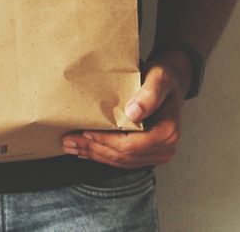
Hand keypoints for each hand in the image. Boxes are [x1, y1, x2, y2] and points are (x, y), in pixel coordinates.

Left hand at [60, 52, 188, 167]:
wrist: (170, 85)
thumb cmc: (164, 79)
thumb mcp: (159, 78)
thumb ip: (149, 94)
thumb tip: (133, 112)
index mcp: (167, 133)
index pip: (131, 145)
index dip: (106, 141)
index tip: (86, 132)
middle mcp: (164, 148)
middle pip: (123, 156)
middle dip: (94, 149)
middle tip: (68, 141)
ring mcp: (156, 154)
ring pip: (120, 161)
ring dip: (94, 154)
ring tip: (72, 146)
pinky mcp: (147, 154)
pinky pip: (123, 159)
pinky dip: (103, 154)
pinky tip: (86, 150)